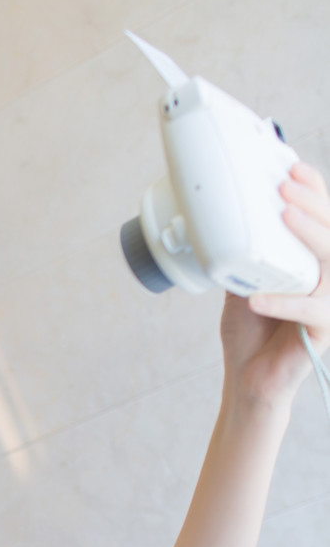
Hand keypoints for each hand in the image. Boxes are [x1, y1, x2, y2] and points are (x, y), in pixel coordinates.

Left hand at [218, 160, 329, 408]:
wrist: (247, 378)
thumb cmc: (251, 331)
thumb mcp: (240, 283)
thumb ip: (244, 255)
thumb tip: (228, 220)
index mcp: (311, 263)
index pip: (321, 220)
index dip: (313, 192)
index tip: (292, 168)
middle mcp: (326, 279)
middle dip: (312, 203)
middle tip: (285, 185)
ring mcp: (327, 304)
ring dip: (310, 235)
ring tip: (285, 216)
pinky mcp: (322, 331)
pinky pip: (311, 310)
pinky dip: (284, 302)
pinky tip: (258, 297)